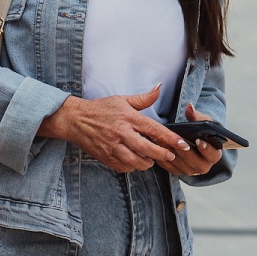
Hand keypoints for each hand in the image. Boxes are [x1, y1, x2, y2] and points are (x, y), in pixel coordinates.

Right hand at [39, 86, 192, 173]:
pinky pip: (124, 167)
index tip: (181, 144)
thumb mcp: (122, 99)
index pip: (154, 129)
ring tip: (151, 159)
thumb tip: (159, 88)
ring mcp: (113, 147)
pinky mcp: (106, 157)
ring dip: (147, 162)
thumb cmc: (100, 109)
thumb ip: (143, 98)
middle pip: (148, 149)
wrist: (75, 120)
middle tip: (171, 156)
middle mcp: (121, 133)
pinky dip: (132, 167)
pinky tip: (134, 161)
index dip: (170, 138)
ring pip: (136, 161)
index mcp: (128, 118)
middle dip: (162, 155)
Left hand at [156, 103, 223, 178]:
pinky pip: (168, 166)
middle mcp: (202, 166)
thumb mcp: (203, 123)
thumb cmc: (201, 132)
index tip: (199, 141)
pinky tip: (157, 146)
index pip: (212, 155)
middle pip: (193, 161)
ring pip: (179, 164)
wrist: (193, 142)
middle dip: (184, 150)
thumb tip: (189, 107)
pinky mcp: (176, 171)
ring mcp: (188, 171)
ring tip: (164, 140)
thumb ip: (198, 116)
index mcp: (213, 155)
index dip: (207, 149)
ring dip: (171, 152)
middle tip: (176, 140)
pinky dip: (162, 156)